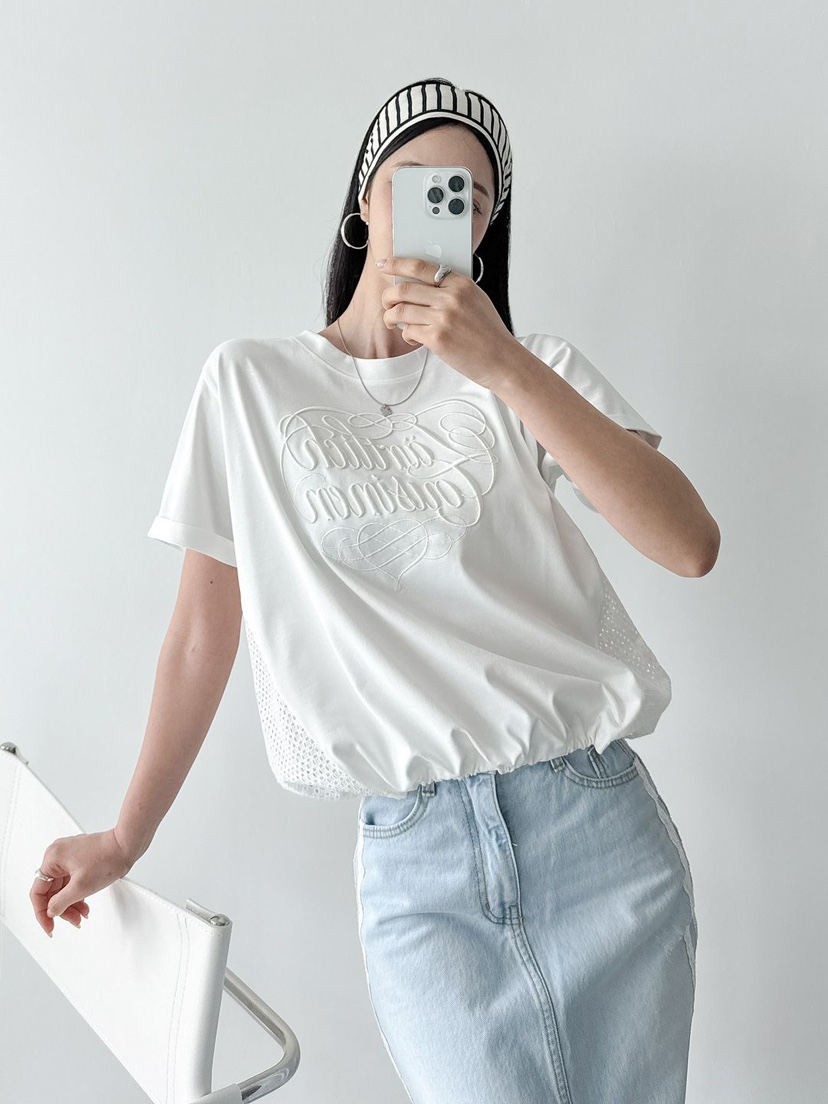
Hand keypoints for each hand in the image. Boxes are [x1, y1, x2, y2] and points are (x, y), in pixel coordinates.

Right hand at [30, 828, 134, 937]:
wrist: (127, 846)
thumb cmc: (108, 858)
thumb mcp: (80, 887)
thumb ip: (60, 903)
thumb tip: (50, 911)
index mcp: (52, 858)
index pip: (38, 892)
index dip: (42, 913)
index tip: (50, 926)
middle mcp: (58, 855)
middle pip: (52, 891)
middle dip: (62, 909)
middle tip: (73, 921)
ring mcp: (69, 856)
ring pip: (63, 887)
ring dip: (71, 904)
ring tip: (82, 915)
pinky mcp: (80, 859)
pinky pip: (72, 881)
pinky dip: (77, 894)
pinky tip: (84, 905)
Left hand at [377, 256, 519, 389]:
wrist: (503, 360)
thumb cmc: (489, 334)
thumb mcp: (476, 300)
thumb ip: (452, 291)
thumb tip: (421, 287)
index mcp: (460, 284)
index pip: (420, 267)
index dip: (397, 264)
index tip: (384, 265)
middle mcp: (451, 297)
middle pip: (404, 289)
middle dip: (388, 297)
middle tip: (387, 304)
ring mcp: (443, 318)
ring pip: (400, 310)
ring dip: (391, 317)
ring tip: (393, 322)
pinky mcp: (437, 338)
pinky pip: (408, 331)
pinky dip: (406, 335)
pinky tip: (414, 338)